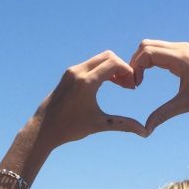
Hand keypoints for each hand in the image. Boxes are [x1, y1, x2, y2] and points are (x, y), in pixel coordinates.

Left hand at [31, 50, 147, 147]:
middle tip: (128, 85)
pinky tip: (108, 84)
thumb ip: (123, 125)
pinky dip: (101, 70)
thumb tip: (145, 132)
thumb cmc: (70, 128)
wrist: (43, 129)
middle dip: (122, 68)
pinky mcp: (68, 74)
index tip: (133, 86)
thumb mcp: (99, 124)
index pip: (114, 63)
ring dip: (112, 68)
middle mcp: (78, 72)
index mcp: (86, 82)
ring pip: (99, 59)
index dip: (128, 72)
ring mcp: (71, 72)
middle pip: (108, 56)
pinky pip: (90, 64)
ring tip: (121, 85)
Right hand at [129, 40, 188, 133]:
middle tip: (134, 82)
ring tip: (139, 79)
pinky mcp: (184, 52)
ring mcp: (183, 48)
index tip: (136, 86)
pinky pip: (160, 50)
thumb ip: (163, 115)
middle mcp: (181, 48)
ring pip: (151, 45)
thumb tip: (145, 130)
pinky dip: (150, 60)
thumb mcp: (185, 105)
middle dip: (135, 62)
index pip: (147, 53)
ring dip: (141, 60)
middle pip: (146, 45)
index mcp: (181, 58)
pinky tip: (148, 75)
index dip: (136, 68)